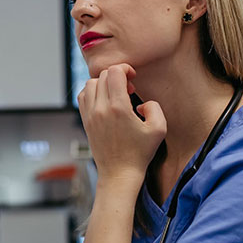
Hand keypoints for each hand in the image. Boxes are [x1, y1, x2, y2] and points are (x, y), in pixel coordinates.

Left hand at [78, 64, 166, 193]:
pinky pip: (83, 96)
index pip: (114, 72)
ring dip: (104, 83)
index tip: (133, 78)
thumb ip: (155, 107)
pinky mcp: (85, 121)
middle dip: (117, 75)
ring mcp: (90, 115)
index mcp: (118, 108)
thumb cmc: (139, 153)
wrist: (119, 174)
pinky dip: (93, 92)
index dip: (125, 69)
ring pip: (90, 83)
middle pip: (103, 75)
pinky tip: (105, 101)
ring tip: (116, 94)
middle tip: (128, 88)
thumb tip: (142, 102)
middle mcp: (100, 109)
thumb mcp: (159, 129)